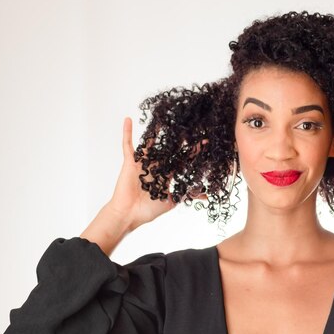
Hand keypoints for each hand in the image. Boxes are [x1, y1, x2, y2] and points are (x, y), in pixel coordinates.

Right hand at [106, 117, 207, 231]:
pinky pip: (128, 145)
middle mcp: (155, 167)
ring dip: (156, 132)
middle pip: (168, 149)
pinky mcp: (130, 162)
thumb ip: (187, 194)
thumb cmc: (149, 210)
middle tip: (189, 127)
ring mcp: (142, 163)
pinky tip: (128, 119)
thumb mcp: (172, 201)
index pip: (181, 160)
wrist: (129, 214)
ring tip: (164, 119)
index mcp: (165, 175)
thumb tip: (206, 196)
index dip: (192, 152)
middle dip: (179, 140)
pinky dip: (127, 133)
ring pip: (150, 144)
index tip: (204, 143)